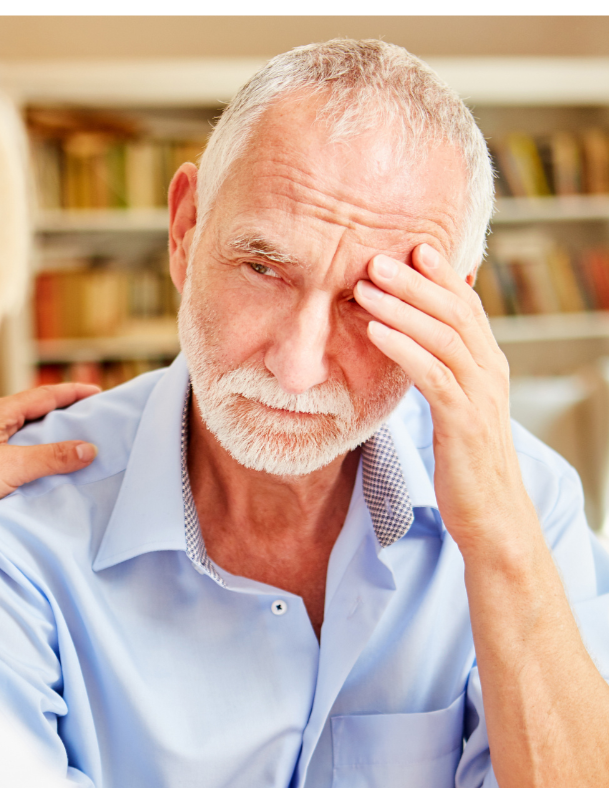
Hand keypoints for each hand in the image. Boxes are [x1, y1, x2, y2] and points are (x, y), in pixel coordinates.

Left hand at [0, 383, 99, 506]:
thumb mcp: (10, 467)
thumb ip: (51, 458)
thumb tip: (89, 449)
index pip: (45, 395)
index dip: (73, 392)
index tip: (98, 392)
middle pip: (34, 407)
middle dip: (64, 408)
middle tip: (90, 414)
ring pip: (23, 427)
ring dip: (49, 429)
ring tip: (73, 437)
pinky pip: (14, 443)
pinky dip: (35, 446)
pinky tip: (42, 461)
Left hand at [354, 243, 537, 555]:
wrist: (492, 514)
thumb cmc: (465, 459)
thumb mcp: (455, 405)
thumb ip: (440, 369)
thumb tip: (410, 339)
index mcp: (487, 363)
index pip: (465, 306)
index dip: (439, 275)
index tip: (410, 246)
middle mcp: (490, 371)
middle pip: (454, 312)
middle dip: (415, 281)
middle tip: (376, 256)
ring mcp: (481, 396)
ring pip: (443, 337)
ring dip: (402, 308)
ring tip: (366, 286)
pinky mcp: (465, 423)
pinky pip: (433, 375)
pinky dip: (403, 348)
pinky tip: (375, 332)